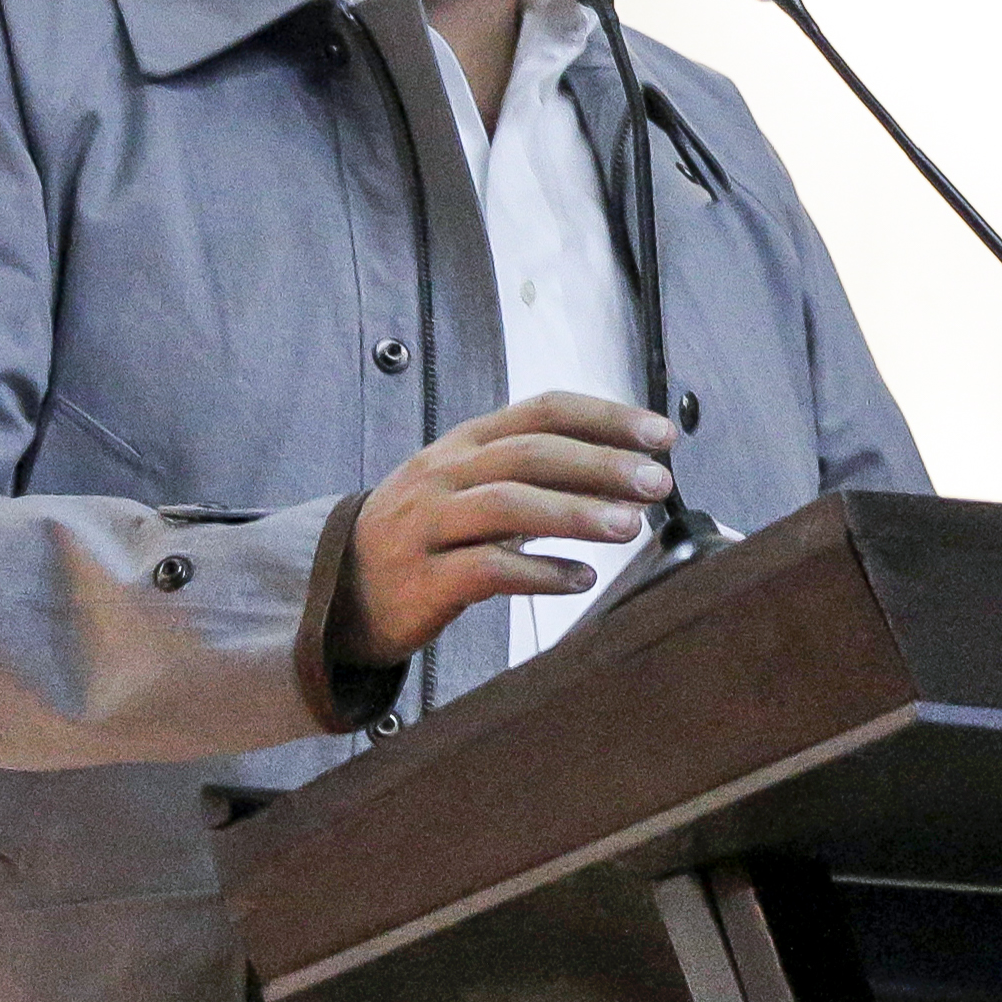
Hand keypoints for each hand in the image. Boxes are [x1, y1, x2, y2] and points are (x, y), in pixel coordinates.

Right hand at [331, 390, 676, 668]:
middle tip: (656, 481)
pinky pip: (488, 570)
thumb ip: (537, 478)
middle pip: (530, 453)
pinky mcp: (423, 581)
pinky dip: (541, 574)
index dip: (605, 416)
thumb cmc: (425, 536)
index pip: (542, 410)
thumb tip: (625, 472)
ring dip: (575, 513)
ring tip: (629, 528)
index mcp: (464, 443)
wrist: (341, 590)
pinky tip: (580, 580)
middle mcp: (444, 474)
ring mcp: (428, 526)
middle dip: (600, 463)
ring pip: (507, 506)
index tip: (660, 434)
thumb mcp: (472, 490)